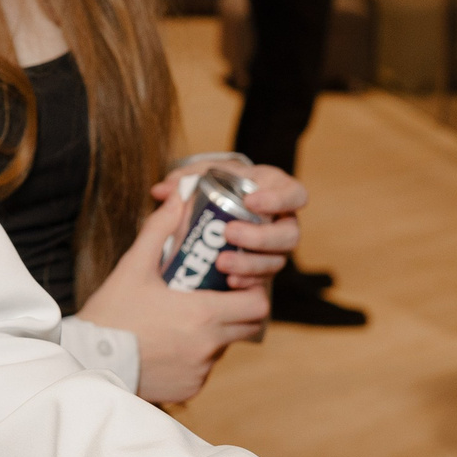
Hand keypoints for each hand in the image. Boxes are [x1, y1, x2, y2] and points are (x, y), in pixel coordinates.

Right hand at [82, 188, 270, 404]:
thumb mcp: (133, 268)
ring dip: (212, 334)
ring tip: (182, 321)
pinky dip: (193, 357)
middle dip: (238, 311)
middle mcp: (208, 346)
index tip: (235, 283)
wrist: (85, 362)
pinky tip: (167, 346)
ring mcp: (200, 372)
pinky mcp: (189, 389)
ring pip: (223, 348)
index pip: (257, 305)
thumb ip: (159, 231)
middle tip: (215, 296)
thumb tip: (177, 198)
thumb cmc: (110, 314)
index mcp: (202, 315)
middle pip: (248, 327)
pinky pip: (203, 369)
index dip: (252, 293)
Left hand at [150, 161, 304, 284]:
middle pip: (289, 235)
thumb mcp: (204, 175)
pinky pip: (264, 280)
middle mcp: (282, 222)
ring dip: (251, 264)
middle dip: (260, 237)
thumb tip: (161, 191)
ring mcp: (275, 249)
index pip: (295, 195)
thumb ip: (185, 179)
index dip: (278, 199)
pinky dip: (248, 281)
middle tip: (230, 233)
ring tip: (222, 263)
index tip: (250, 200)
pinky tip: (229, 281)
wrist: (218, 211)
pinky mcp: (264, 270)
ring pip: (277, 261)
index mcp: (275, 192)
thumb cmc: (217, 186)